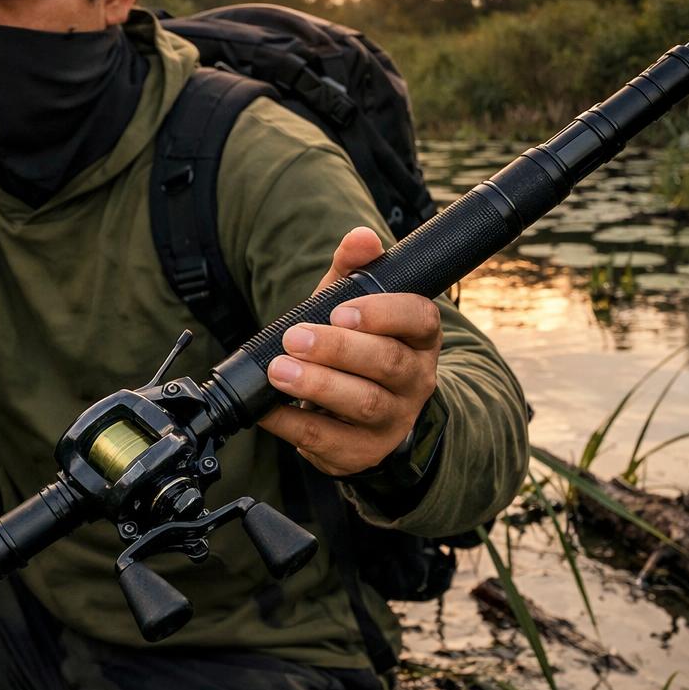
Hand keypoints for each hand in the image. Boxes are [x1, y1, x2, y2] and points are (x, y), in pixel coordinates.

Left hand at [258, 226, 440, 476]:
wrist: (359, 414)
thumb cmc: (356, 347)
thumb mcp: (351, 304)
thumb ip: (352, 270)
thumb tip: (360, 237)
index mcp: (418, 337)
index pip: (420, 318)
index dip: (383, 313)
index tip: (341, 311)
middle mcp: (416, 379)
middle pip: (387, 362)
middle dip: (338, 349)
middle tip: (294, 338)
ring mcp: (395, 419)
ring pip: (365, 404)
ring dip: (318, 385)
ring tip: (279, 371)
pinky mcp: (365, 451)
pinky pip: (330, 440)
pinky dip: (293, 424)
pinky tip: (269, 408)